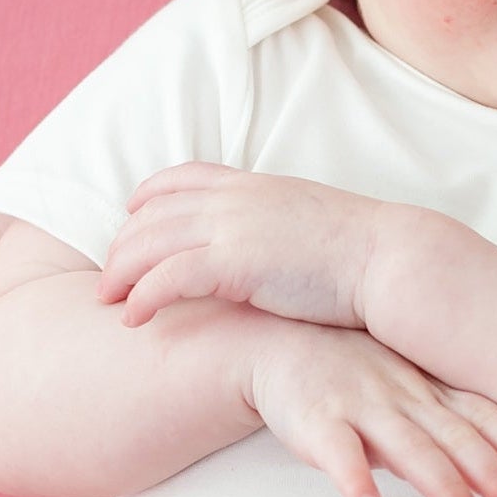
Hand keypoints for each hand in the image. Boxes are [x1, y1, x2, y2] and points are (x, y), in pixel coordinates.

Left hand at [98, 162, 387, 329]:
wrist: (389, 263)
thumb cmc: (362, 256)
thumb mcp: (311, 224)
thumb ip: (278, 227)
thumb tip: (272, 249)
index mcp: (255, 185)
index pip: (184, 177)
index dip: (148, 197)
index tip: (131, 216)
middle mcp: (236, 199)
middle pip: (154, 212)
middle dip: (123, 243)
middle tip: (108, 276)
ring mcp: (233, 227)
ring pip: (150, 242)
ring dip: (121, 271)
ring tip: (107, 299)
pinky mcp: (234, 263)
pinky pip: (168, 277)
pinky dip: (142, 297)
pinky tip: (132, 319)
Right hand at [242, 319, 496, 496]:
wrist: (273, 342)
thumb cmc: (350, 371)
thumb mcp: (403, 388)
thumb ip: (444, 422)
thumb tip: (492, 468)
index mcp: (426, 390)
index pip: (478, 414)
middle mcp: (402, 396)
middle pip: (455, 438)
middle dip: (492, 475)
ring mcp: (361, 406)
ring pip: (410, 449)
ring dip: (444, 487)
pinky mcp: (317, 423)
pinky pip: (339, 454)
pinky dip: (356, 481)